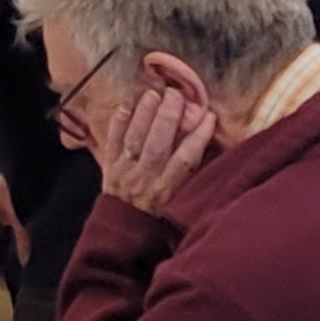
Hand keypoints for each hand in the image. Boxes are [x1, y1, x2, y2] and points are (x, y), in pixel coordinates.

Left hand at [86, 82, 215, 213]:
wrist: (124, 227)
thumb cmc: (160, 210)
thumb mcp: (181, 198)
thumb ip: (192, 172)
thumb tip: (208, 140)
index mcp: (168, 189)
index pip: (186, 159)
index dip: (199, 136)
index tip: (209, 116)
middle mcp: (146, 178)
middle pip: (158, 144)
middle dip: (168, 116)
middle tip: (177, 94)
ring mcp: (125, 170)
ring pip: (135, 138)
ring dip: (144, 113)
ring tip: (154, 93)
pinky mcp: (110, 165)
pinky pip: (112, 140)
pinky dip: (118, 122)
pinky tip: (126, 104)